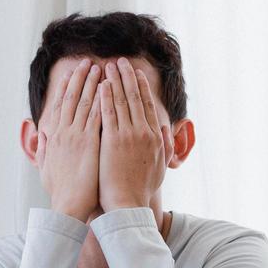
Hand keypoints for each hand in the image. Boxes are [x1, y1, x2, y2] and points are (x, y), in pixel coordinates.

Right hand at [36, 57, 103, 221]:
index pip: (61, 106)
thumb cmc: (60, 193)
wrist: (68, 208)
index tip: (73, 74)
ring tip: (100, 68)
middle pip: (72, 98)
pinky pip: (97, 117)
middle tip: (87, 62)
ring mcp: (76, 137)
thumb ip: (43, 149)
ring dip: (93, 84)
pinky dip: (102, 101)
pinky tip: (109, 90)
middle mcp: (63, 133)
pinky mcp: (89, 144)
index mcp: (54, 137)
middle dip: (80, 79)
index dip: (67, 88)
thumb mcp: (46, 167)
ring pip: (85, 103)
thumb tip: (40, 137)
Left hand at [98, 57, 171, 210]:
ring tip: (107, 66)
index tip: (135, 74)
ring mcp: (129, 136)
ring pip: (121, 102)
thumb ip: (165, 148)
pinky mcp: (113, 141)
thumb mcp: (160, 169)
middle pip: (135, 98)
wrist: (128, 206)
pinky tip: (100, 84)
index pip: (148, 106)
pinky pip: (108, 113)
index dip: (141, 88)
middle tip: (120, 61)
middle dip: (127, 77)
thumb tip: (167, 131)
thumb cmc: (141, 191)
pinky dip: (105, 97)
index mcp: (155, 139)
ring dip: (114, 81)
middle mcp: (144, 133)